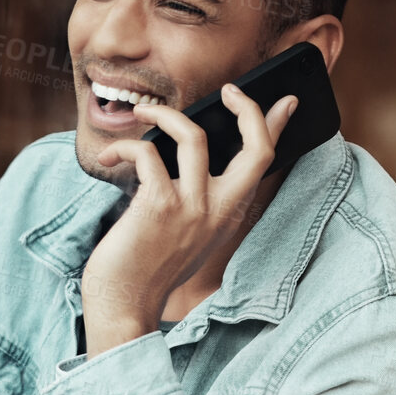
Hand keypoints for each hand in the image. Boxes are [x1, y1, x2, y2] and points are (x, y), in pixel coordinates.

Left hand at [80, 83, 297, 355]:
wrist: (125, 304)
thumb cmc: (147, 266)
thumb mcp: (187, 233)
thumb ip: (199, 200)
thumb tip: (188, 155)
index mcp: (229, 214)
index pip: (264, 164)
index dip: (276, 127)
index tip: (285, 102)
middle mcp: (218, 210)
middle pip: (255, 148)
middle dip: (247, 109)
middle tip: (228, 90)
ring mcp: (192, 208)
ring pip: (192, 135)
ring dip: (162, 115)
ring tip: (143, 113)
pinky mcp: (159, 206)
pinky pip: (146, 154)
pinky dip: (124, 147)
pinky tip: (110, 157)